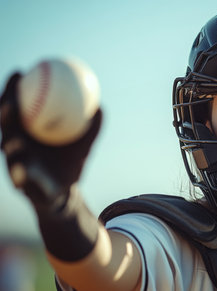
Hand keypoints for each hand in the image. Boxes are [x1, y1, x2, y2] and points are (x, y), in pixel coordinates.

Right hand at [0, 73, 101, 209]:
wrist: (64, 192)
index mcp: (27, 131)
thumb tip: (101, 107)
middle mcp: (16, 145)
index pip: (15, 105)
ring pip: (8, 152)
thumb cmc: (70, 163)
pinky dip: (20, 175)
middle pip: (4, 126)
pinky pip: (20, 179)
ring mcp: (15, 163)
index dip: (12, 89)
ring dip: (8, 144)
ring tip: (12, 139)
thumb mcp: (84, 145)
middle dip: (3, 113)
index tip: (18, 72)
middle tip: (10, 103)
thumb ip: (92, 128)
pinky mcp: (21, 185)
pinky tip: (22, 173)